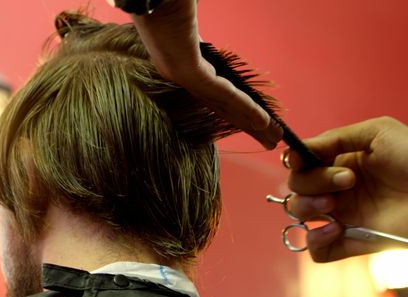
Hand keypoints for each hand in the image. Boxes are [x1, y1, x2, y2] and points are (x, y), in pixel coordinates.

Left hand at [127, 0, 281, 148]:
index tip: (255, 123)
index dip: (238, 111)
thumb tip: (199, 39)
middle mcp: (181, 75)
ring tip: (273, 140)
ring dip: (252, 124)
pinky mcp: (187, 69)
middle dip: (249, 126)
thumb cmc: (164, 6)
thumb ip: (195, 39)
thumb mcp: (185, 25)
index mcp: (180, 64)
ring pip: (225, 106)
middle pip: (222, 108)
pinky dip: (244, 108)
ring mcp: (182, 74)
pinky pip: (222, 93)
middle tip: (271, 142)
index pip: (214, 95)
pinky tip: (262, 121)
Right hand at [284, 116, 407, 261]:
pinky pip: (318, 251)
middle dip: (311, 182)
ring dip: (307, 207)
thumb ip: (334, 137)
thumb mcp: (377, 132)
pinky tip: (335, 230)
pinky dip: (316, 242)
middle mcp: (336, 189)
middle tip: (346, 181)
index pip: (301, 162)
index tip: (298, 160)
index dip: (294, 162)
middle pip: (296, 186)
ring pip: (299, 215)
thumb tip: (295, 151)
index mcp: (340, 162)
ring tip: (334, 204)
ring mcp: (343, 216)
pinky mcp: (353, 241)